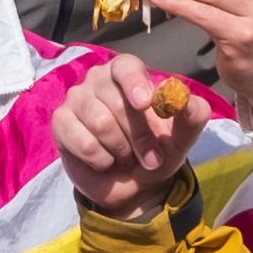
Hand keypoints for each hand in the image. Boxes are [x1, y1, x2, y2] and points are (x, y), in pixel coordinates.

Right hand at [52, 55, 207, 221]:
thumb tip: (190, 101)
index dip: (135, 83)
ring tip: (125, 156)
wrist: (132, 186)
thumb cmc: (155, 152)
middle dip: (139, 136)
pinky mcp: (60, 122)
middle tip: (150, 157)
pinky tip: (104, 161)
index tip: (145, 103)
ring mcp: (76, 99)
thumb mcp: (180, 140)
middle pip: (116, 101)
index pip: (126, 66)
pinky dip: (100, 159)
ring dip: (120, 149)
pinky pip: (82, 141)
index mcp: (128, 73)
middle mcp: (98, 79)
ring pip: (100, 122)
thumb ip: (191, 118)